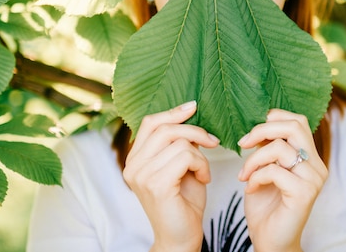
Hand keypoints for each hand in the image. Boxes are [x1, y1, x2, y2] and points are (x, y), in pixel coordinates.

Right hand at [123, 101, 219, 251]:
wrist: (181, 238)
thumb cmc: (183, 203)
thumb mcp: (180, 166)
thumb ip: (179, 144)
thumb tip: (189, 117)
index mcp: (135, 159)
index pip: (150, 123)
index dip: (173, 112)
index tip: (193, 107)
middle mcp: (132, 166)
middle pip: (164, 128)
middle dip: (194, 131)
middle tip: (213, 142)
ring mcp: (141, 175)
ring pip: (178, 142)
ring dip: (200, 155)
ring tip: (203, 171)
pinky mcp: (156, 184)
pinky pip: (186, 157)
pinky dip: (202, 165)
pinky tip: (204, 179)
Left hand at [237, 109, 327, 251]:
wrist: (271, 241)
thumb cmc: (266, 206)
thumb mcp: (265, 168)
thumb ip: (268, 147)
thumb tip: (259, 123)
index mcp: (310, 157)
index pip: (298, 121)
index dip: (273, 118)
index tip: (251, 133)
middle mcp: (317, 165)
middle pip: (294, 126)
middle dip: (262, 129)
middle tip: (243, 143)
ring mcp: (313, 179)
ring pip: (279, 148)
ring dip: (253, 159)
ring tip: (244, 174)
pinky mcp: (304, 193)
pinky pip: (274, 171)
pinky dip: (256, 176)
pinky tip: (250, 187)